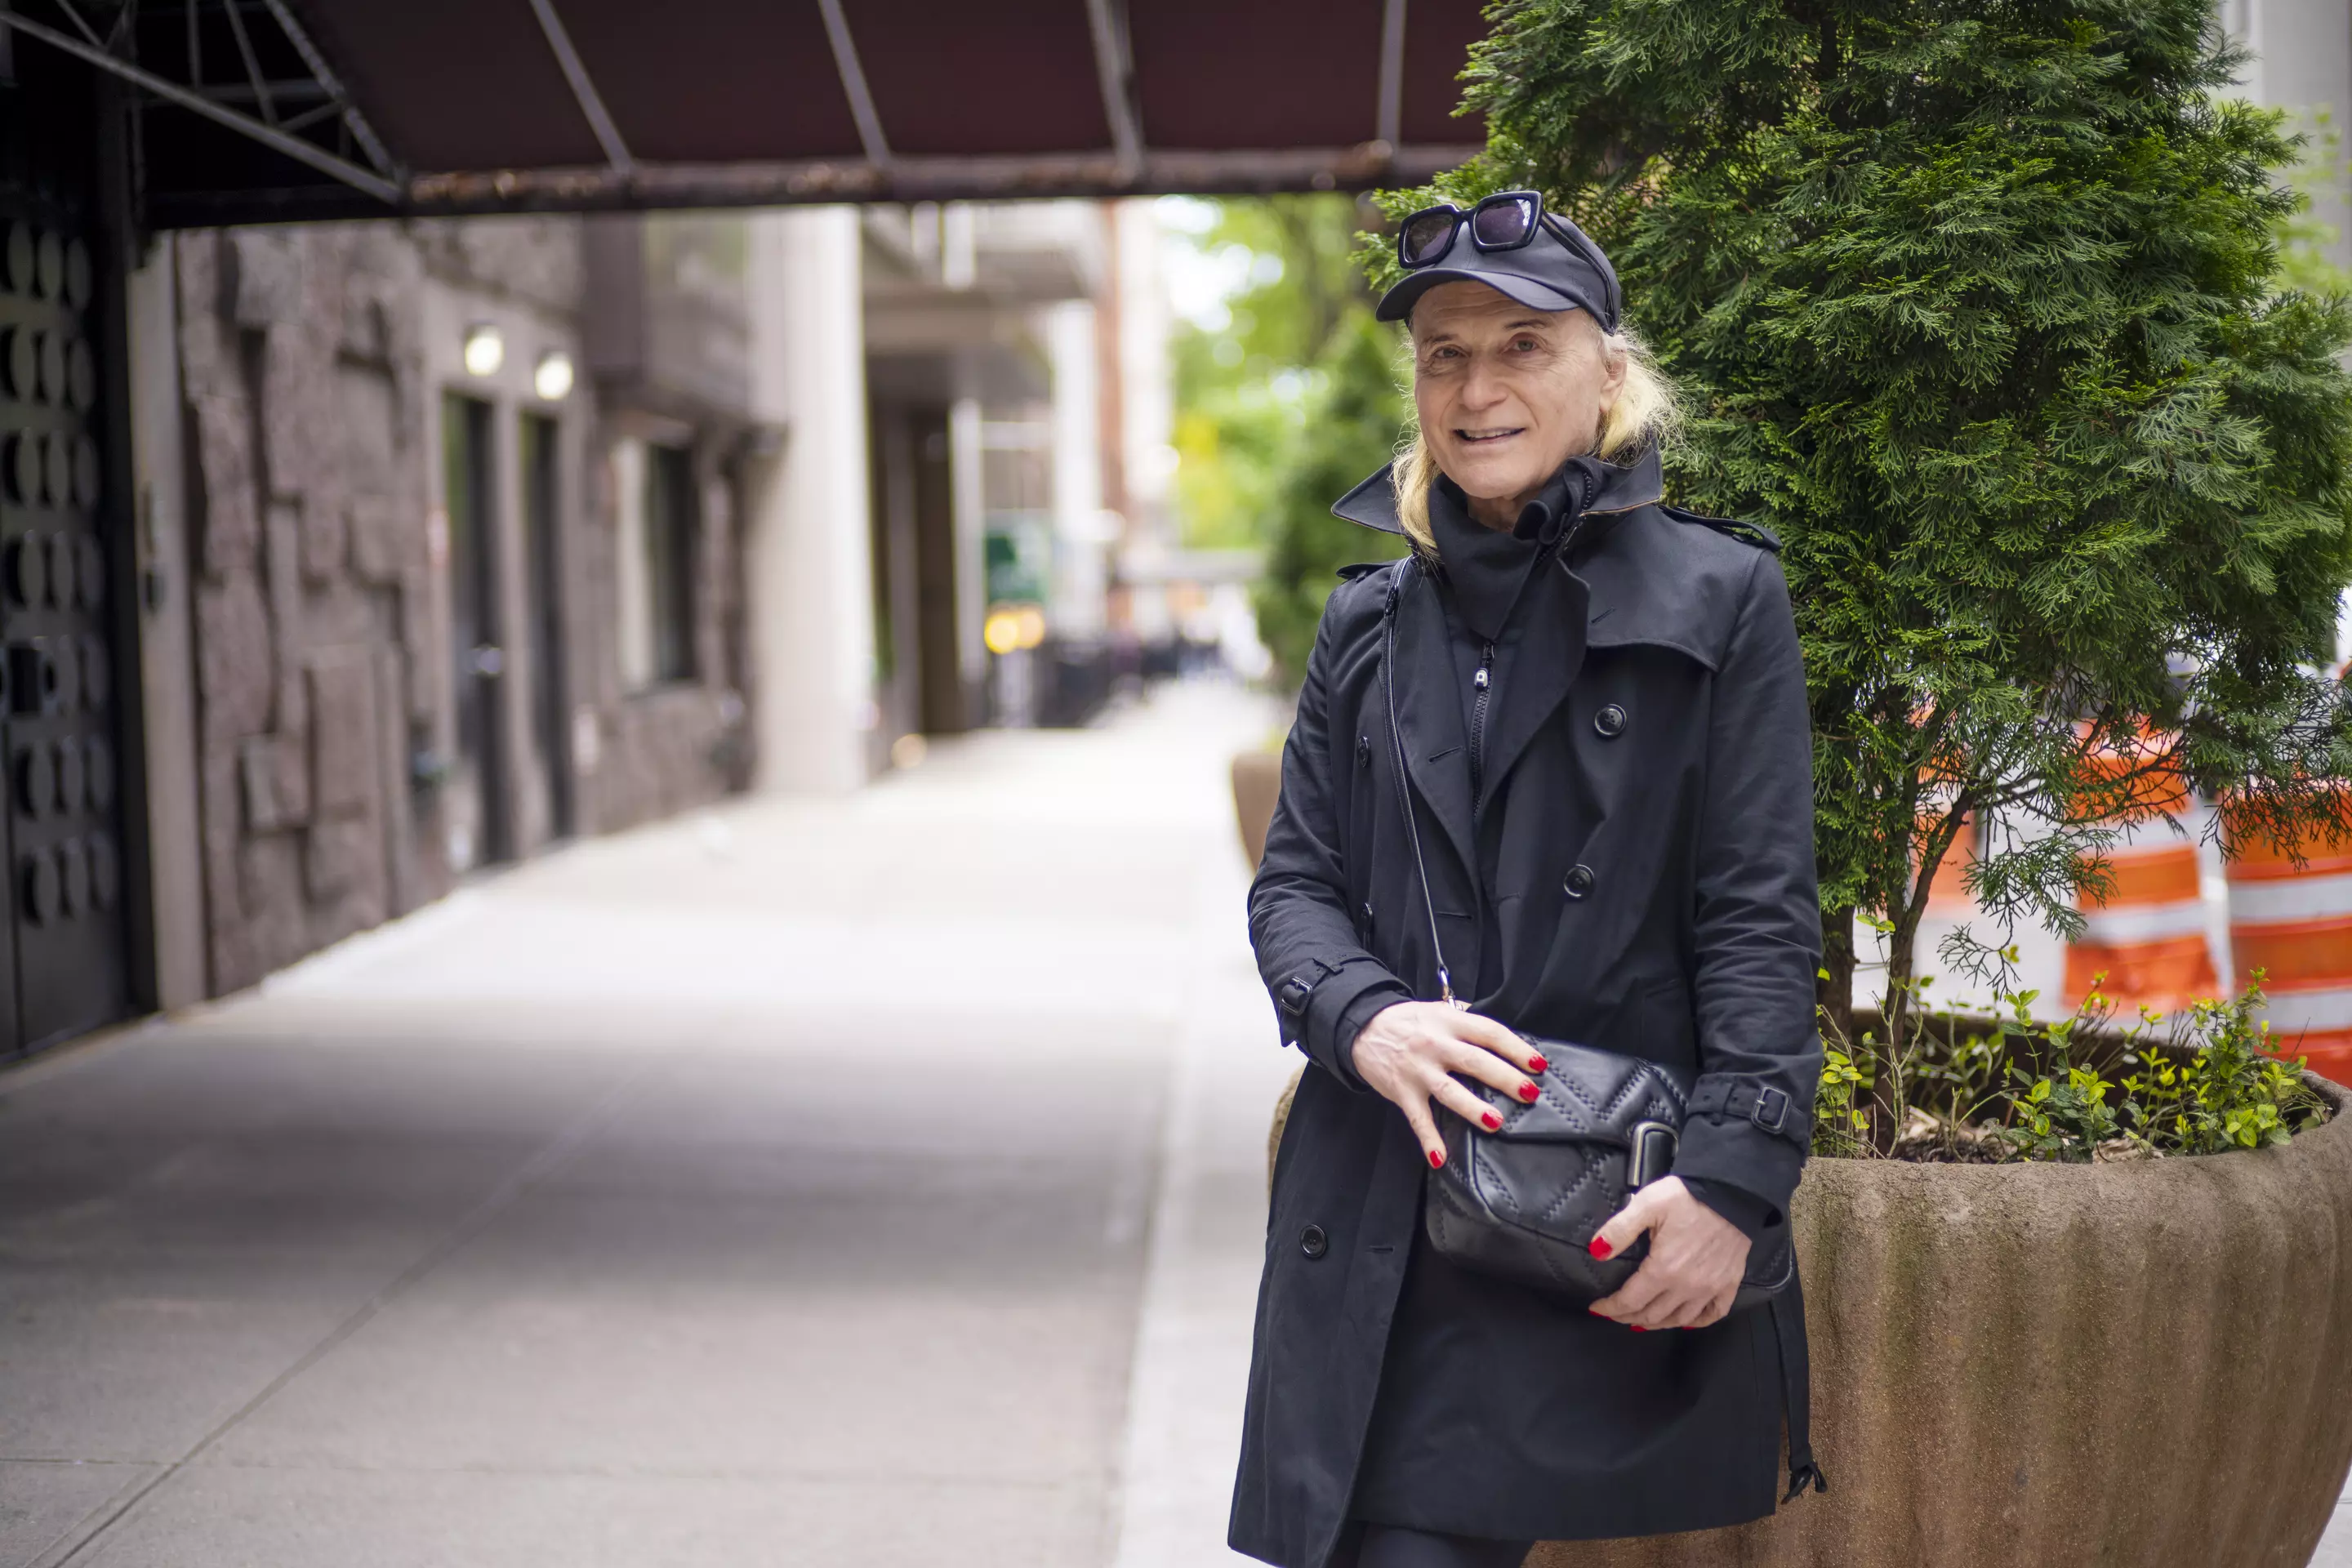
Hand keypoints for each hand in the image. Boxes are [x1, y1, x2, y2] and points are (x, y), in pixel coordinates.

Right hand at [1349, 1001, 1544, 1169]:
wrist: (1361, 1026)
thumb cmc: (1408, 1021)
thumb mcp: (1438, 1010)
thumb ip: (1467, 1020)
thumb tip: (1503, 1037)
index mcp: (1449, 1022)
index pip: (1489, 1033)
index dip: (1516, 1048)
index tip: (1539, 1064)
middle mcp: (1435, 1044)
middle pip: (1474, 1061)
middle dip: (1504, 1077)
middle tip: (1530, 1093)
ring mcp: (1418, 1070)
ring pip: (1449, 1090)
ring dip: (1473, 1107)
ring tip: (1496, 1121)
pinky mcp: (1402, 1091)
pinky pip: (1417, 1118)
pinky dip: (1428, 1139)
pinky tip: (1440, 1158)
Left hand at [1585, 1176, 1751, 1329]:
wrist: (1732, 1193)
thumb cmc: (1688, 1197)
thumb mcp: (1647, 1204)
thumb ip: (1620, 1229)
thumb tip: (1596, 1251)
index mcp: (1663, 1269)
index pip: (1630, 1300)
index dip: (1610, 1307)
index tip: (1597, 1307)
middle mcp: (1686, 1286)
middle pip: (1652, 1315)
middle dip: (1628, 1317)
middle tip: (1615, 1314)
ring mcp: (1710, 1288)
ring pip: (1679, 1319)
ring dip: (1657, 1323)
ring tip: (1642, 1320)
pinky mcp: (1729, 1284)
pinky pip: (1712, 1314)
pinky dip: (1696, 1322)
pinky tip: (1684, 1321)